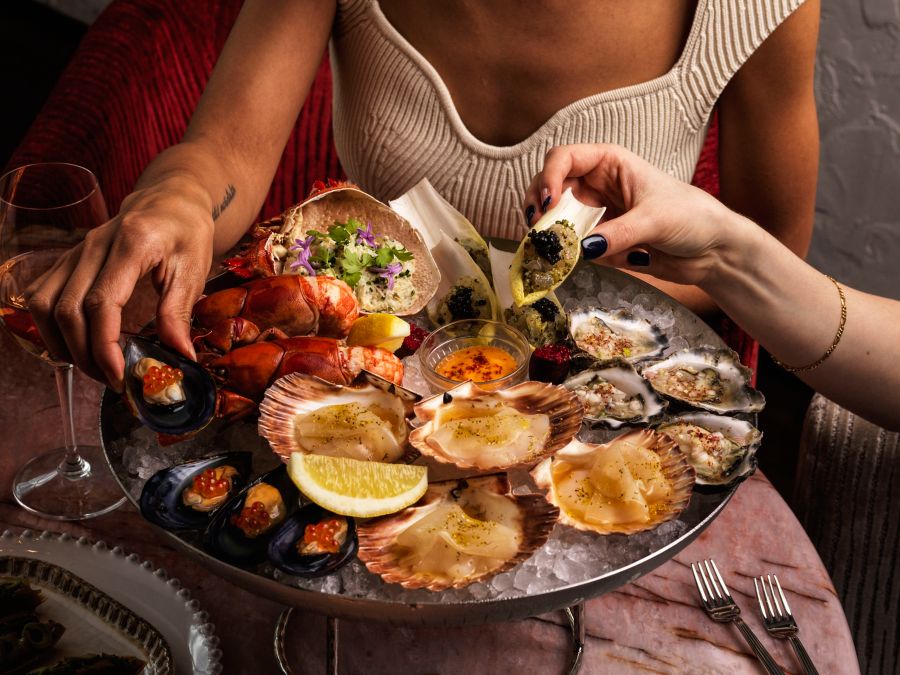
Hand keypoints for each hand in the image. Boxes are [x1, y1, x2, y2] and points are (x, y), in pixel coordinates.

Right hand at [24, 175, 214, 390]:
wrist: (169, 200)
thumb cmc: (186, 232)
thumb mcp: (194, 270)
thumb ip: (180, 313)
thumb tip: (180, 357)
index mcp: (131, 244)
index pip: (101, 303)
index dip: (104, 346)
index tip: (119, 375)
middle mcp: (93, 246)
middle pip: (68, 309)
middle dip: (84, 353)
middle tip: (111, 379)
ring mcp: (75, 251)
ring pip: (44, 303)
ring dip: (61, 343)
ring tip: (91, 365)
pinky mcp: (68, 259)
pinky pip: (42, 294)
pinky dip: (49, 325)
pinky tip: (72, 343)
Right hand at [524, 143, 749, 285]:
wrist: (714, 251)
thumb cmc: (693, 218)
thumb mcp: (655, 220)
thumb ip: (617, 234)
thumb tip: (581, 248)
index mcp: (610, 163)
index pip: (564, 158)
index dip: (549, 177)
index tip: (548, 203)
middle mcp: (597, 185)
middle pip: (551, 187)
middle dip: (539, 206)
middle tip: (538, 230)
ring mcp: (597, 214)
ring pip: (556, 217)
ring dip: (548, 232)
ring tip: (549, 248)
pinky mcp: (600, 241)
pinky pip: (572, 245)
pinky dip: (566, 254)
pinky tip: (571, 261)